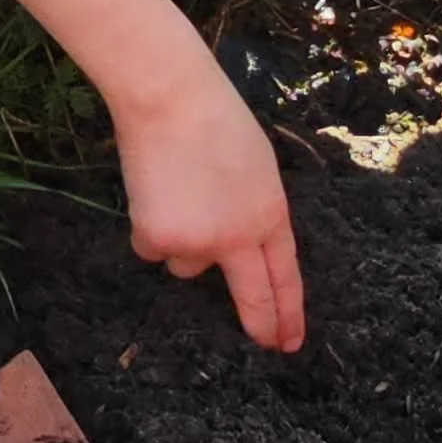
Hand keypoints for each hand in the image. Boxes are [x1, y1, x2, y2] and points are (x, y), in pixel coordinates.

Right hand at [114, 65, 304, 353]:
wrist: (169, 97)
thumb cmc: (214, 119)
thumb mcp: (257, 168)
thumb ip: (254, 212)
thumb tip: (235, 248)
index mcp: (270, 215)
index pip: (285, 275)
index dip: (288, 311)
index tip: (290, 340)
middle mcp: (239, 238)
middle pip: (252, 296)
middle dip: (262, 326)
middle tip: (268, 345)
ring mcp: (198, 243)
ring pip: (189, 266)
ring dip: (183, 243)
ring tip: (179, 192)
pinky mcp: (159, 241)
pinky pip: (154, 250)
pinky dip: (151, 229)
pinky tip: (154, 193)